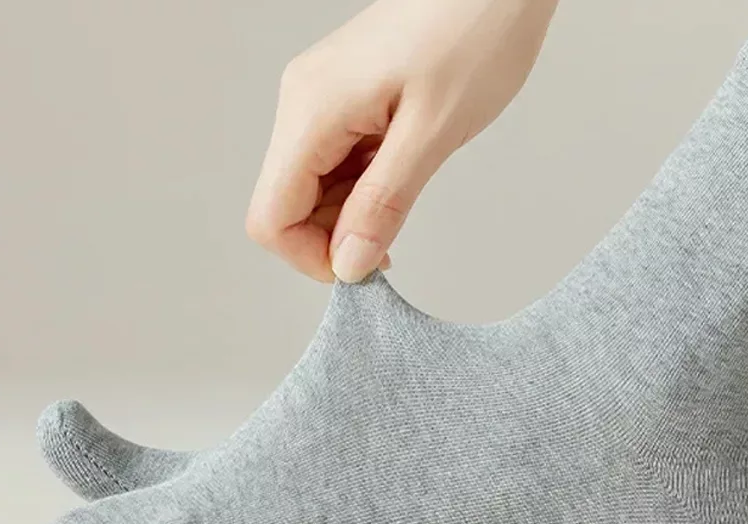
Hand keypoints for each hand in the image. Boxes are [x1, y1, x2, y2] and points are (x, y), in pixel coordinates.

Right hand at [245, 0, 558, 281]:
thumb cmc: (476, 33)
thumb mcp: (434, 131)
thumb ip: (384, 202)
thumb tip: (348, 263)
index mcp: (313, 110)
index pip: (271, 216)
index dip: (311, 257)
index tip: (366, 265)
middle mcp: (304, 102)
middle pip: (287, 203)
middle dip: (334, 236)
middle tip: (394, 239)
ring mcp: (322, 97)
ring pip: (313, 185)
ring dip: (353, 211)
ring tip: (408, 193)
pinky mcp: (345, 96)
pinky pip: (337, 159)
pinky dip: (364, 183)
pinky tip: (404, 172)